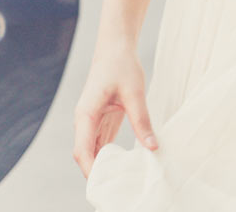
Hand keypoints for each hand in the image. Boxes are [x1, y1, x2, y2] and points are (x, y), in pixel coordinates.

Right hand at [72, 43, 159, 177]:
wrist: (116, 45)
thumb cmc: (121, 64)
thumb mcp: (134, 92)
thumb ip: (141, 121)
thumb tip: (153, 148)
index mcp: (86, 114)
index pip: (82, 151)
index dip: (91, 171)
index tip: (107, 186)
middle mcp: (84, 121)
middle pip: (85, 156)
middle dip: (98, 174)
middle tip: (119, 189)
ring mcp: (91, 121)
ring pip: (92, 152)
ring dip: (104, 167)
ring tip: (123, 183)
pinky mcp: (100, 120)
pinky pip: (101, 145)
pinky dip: (109, 157)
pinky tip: (123, 167)